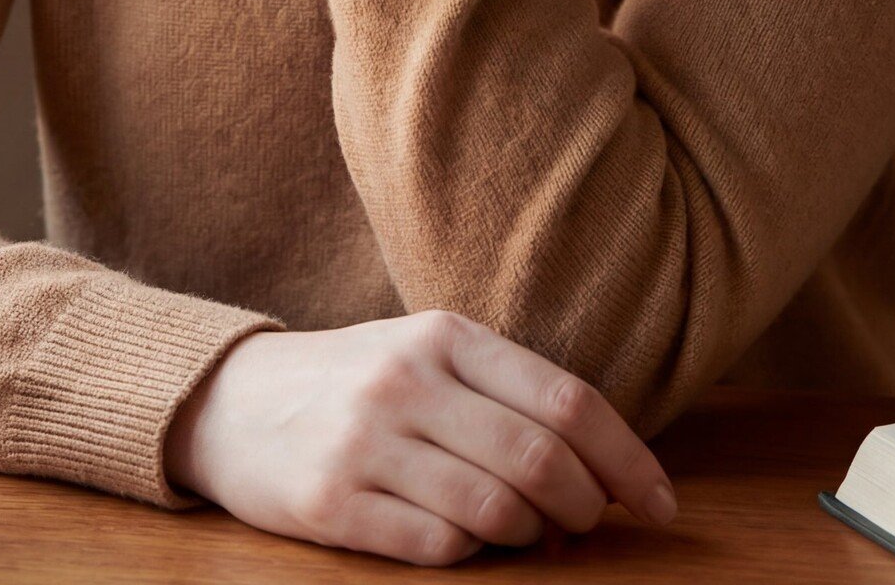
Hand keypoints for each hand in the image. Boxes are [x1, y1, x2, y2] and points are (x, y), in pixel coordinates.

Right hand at [163, 310, 677, 567]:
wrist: (232, 402)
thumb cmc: (356, 383)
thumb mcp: (427, 356)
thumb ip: (506, 397)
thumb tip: (602, 475)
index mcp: (443, 335)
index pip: (566, 398)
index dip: (629, 460)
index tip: (662, 505)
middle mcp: (407, 381)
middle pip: (541, 462)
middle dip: (586, 509)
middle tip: (588, 527)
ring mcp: (367, 442)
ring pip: (497, 513)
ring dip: (530, 540)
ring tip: (523, 534)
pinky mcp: (332, 503)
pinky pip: (440, 550)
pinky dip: (469, 557)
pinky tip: (459, 539)